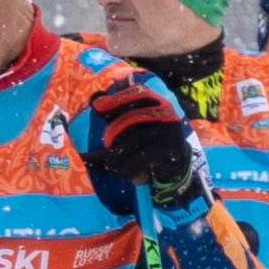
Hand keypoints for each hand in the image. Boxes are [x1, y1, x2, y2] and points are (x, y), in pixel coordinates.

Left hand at [89, 95, 202, 218]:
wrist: (174, 166)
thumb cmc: (145, 143)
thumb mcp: (128, 127)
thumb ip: (113, 114)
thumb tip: (94, 98)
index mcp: (155, 102)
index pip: (134, 95)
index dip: (115, 100)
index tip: (97, 109)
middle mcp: (166, 112)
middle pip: (131, 119)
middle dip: (113, 137)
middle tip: (108, 152)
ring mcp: (171, 130)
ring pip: (135, 139)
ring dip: (118, 156)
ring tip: (113, 166)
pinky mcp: (172, 149)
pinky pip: (144, 156)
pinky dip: (129, 167)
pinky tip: (123, 174)